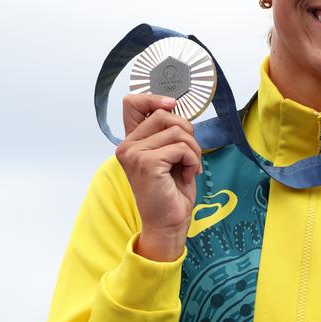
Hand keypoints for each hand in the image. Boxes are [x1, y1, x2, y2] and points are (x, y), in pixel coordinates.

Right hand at [115, 94, 201, 260]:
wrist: (169, 223)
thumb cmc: (172, 191)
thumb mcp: (170, 155)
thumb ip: (167, 132)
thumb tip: (174, 106)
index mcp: (132, 142)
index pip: (132, 102)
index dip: (155, 99)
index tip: (172, 107)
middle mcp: (127, 146)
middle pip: (164, 114)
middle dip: (187, 131)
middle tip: (190, 154)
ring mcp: (134, 153)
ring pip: (177, 130)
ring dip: (193, 149)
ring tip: (190, 167)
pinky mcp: (147, 163)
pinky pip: (182, 147)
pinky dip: (193, 160)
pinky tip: (188, 175)